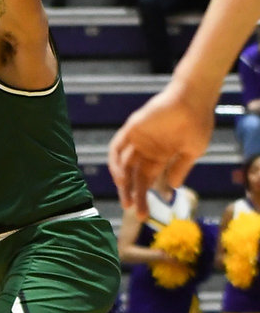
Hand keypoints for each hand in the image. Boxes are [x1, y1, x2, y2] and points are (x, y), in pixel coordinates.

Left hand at [108, 82, 213, 218]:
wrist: (193, 100)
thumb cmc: (197, 123)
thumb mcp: (192, 151)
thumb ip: (180, 168)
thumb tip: (173, 188)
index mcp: (160, 156)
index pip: (147, 179)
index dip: (144, 196)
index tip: (144, 213)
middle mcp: (146, 150)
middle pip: (134, 176)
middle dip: (132, 194)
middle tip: (132, 210)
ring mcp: (138, 140)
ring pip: (123, 165)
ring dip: (122, 182)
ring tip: (127, 197)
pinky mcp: (131, 129)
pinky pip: (117, 148)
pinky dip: (115, 163)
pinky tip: (120, 177)